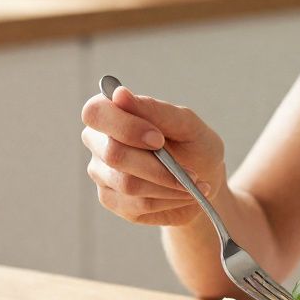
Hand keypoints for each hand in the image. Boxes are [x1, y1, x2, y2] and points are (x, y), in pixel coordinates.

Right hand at [81, 85, 225, 226]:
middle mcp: (99, 142)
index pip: (95, 112)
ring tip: (194, 183)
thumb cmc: (193, 146)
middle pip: (113, 154)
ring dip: (169, 185)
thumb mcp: (186, 125)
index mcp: (112, 113)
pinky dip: (168, 199)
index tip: (158, 138)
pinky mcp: (112, 200)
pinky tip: (184, 194)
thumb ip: (155, 110)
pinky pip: (137, 204)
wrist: (203, 181)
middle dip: (157, 166)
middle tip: (190, 171)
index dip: (125, 126)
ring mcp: (102, 174)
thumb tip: (119, 94)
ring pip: (128, 184)